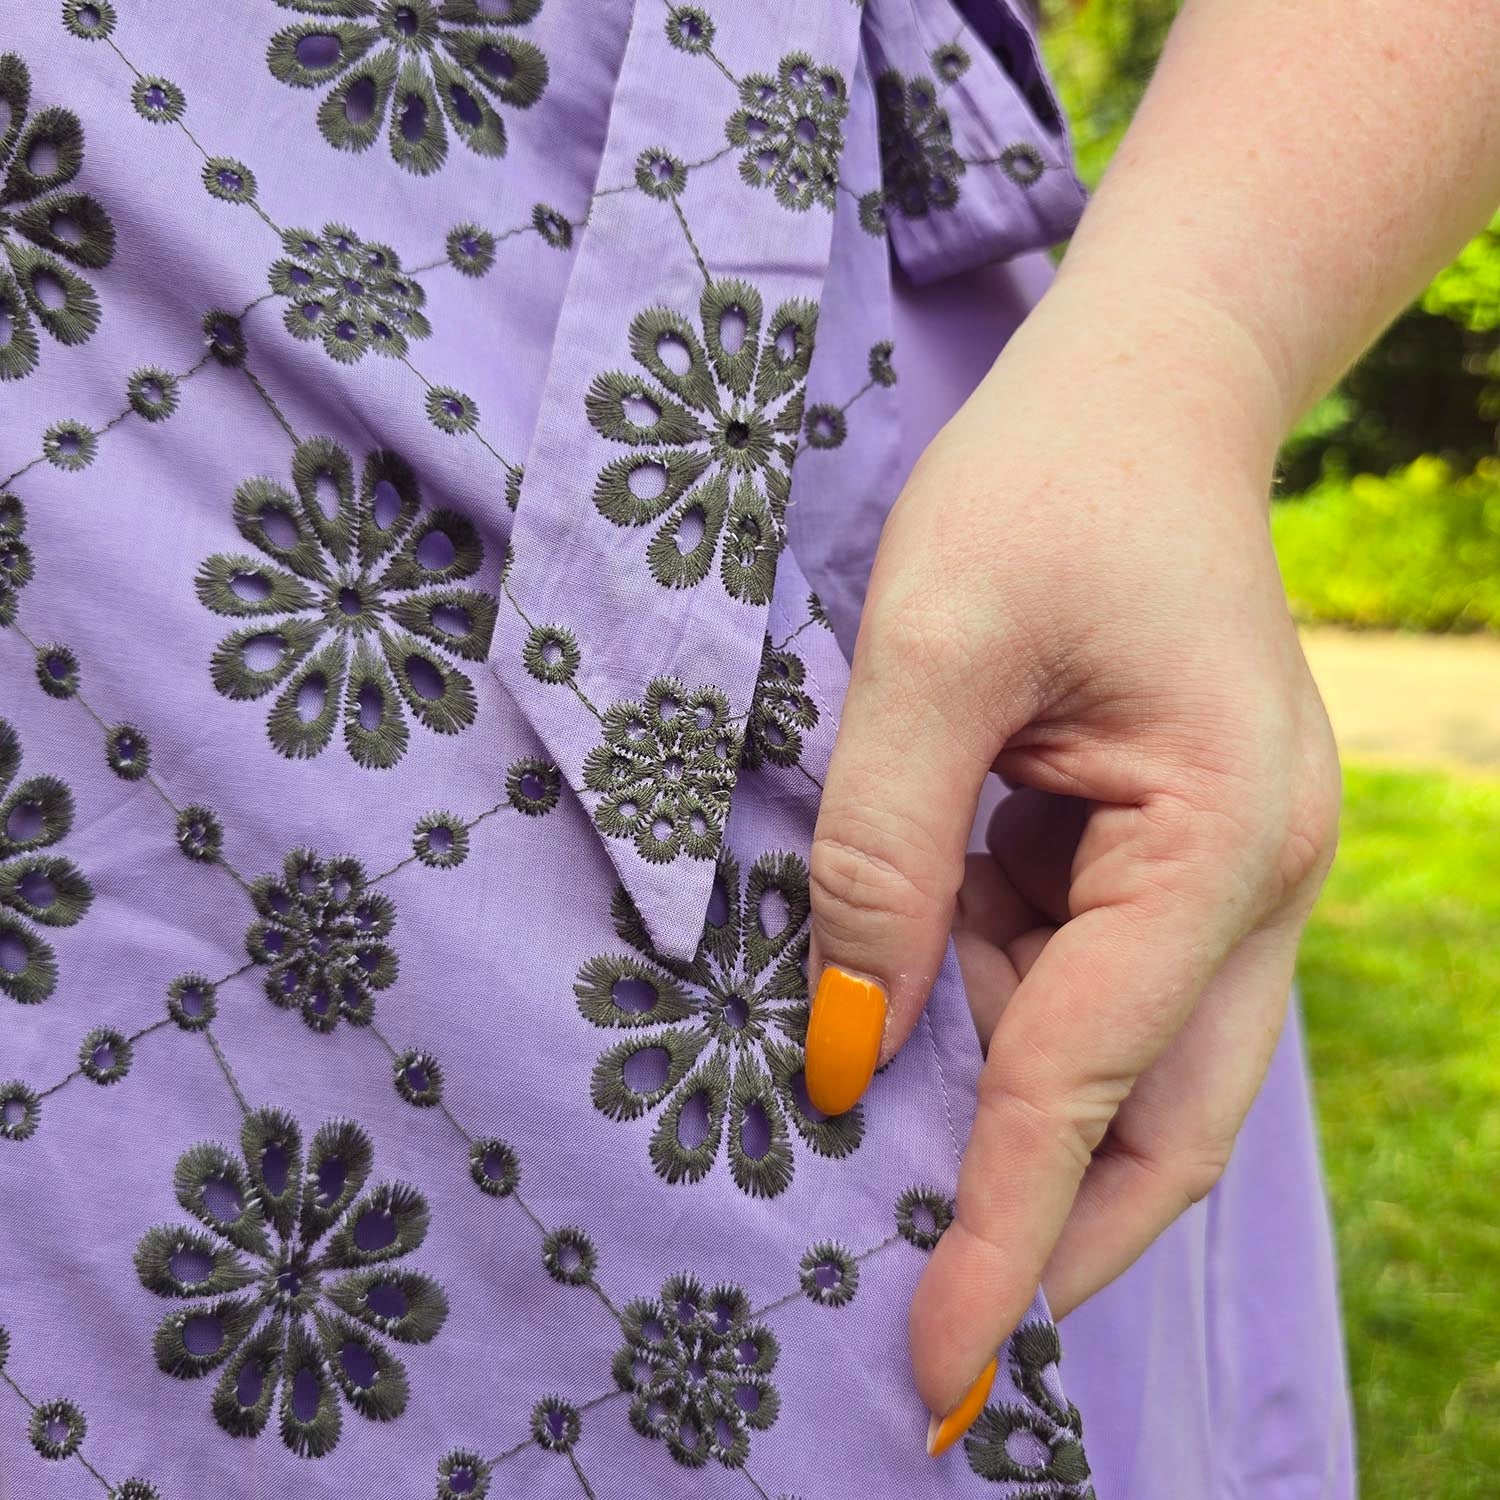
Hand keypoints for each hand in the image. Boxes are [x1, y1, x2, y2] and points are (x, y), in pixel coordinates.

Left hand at [801, 271, 1341, 1444]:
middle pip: (1161, 1118)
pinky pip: (1087, 972)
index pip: (1090, 1078)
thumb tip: (846, 1046)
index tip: (939, 1363)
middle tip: (929, 1328)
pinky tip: (919, 974)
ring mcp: (1219, 871)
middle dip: (1044, 1222)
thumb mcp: (928, 653)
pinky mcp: (1167, 851)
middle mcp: (1249, 880)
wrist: (1138, 394)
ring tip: (882, 1091)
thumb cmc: (1042, 490)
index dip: (1001, 1222)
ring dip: (1001, 1093)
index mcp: (1219, 841)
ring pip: (1118, 1052)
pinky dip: (999, 1004)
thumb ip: (881, 855)